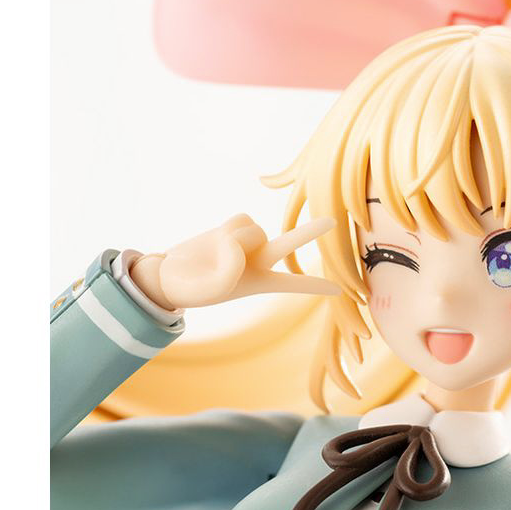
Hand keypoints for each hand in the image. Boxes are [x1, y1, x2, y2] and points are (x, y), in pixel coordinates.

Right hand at [130, 214, 339, 309]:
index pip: (294, 284)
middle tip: (332, 221)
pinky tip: (217, 239)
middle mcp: (258, 259)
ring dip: (234, 238)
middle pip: (289, 243)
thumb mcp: (215, 288)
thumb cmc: (193, 290)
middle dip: (309, 232)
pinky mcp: (234, 226)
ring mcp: (247, 241)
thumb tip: (242, 242)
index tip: (340, 290)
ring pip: (252, 230)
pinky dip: (228, 229)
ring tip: (218, 254)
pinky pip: (241, 218)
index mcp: (260, 282)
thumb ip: (233, 266)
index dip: (316, 286)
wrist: (170, 276)